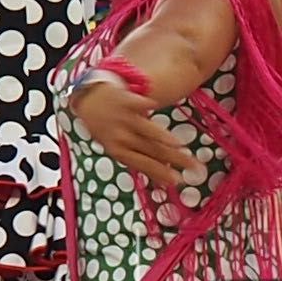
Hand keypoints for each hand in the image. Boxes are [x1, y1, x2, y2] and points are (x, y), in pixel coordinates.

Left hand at [73, 76, 193, 185]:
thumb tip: (163, 180)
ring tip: (181, 146)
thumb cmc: (105, 127)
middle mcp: (122, 137)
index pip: (144, 165)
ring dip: (164, 138)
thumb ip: (138, 159)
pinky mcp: (126, 100)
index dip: (161, 173)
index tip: (179, 181)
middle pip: (152, 150)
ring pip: (147, 130)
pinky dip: (146, 105)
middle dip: (174, 159)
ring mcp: (124, 118)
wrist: (88, 99)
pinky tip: (155, 107)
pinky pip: (139, 104)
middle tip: (193, 166)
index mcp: (119, 151)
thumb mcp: (117, 146)